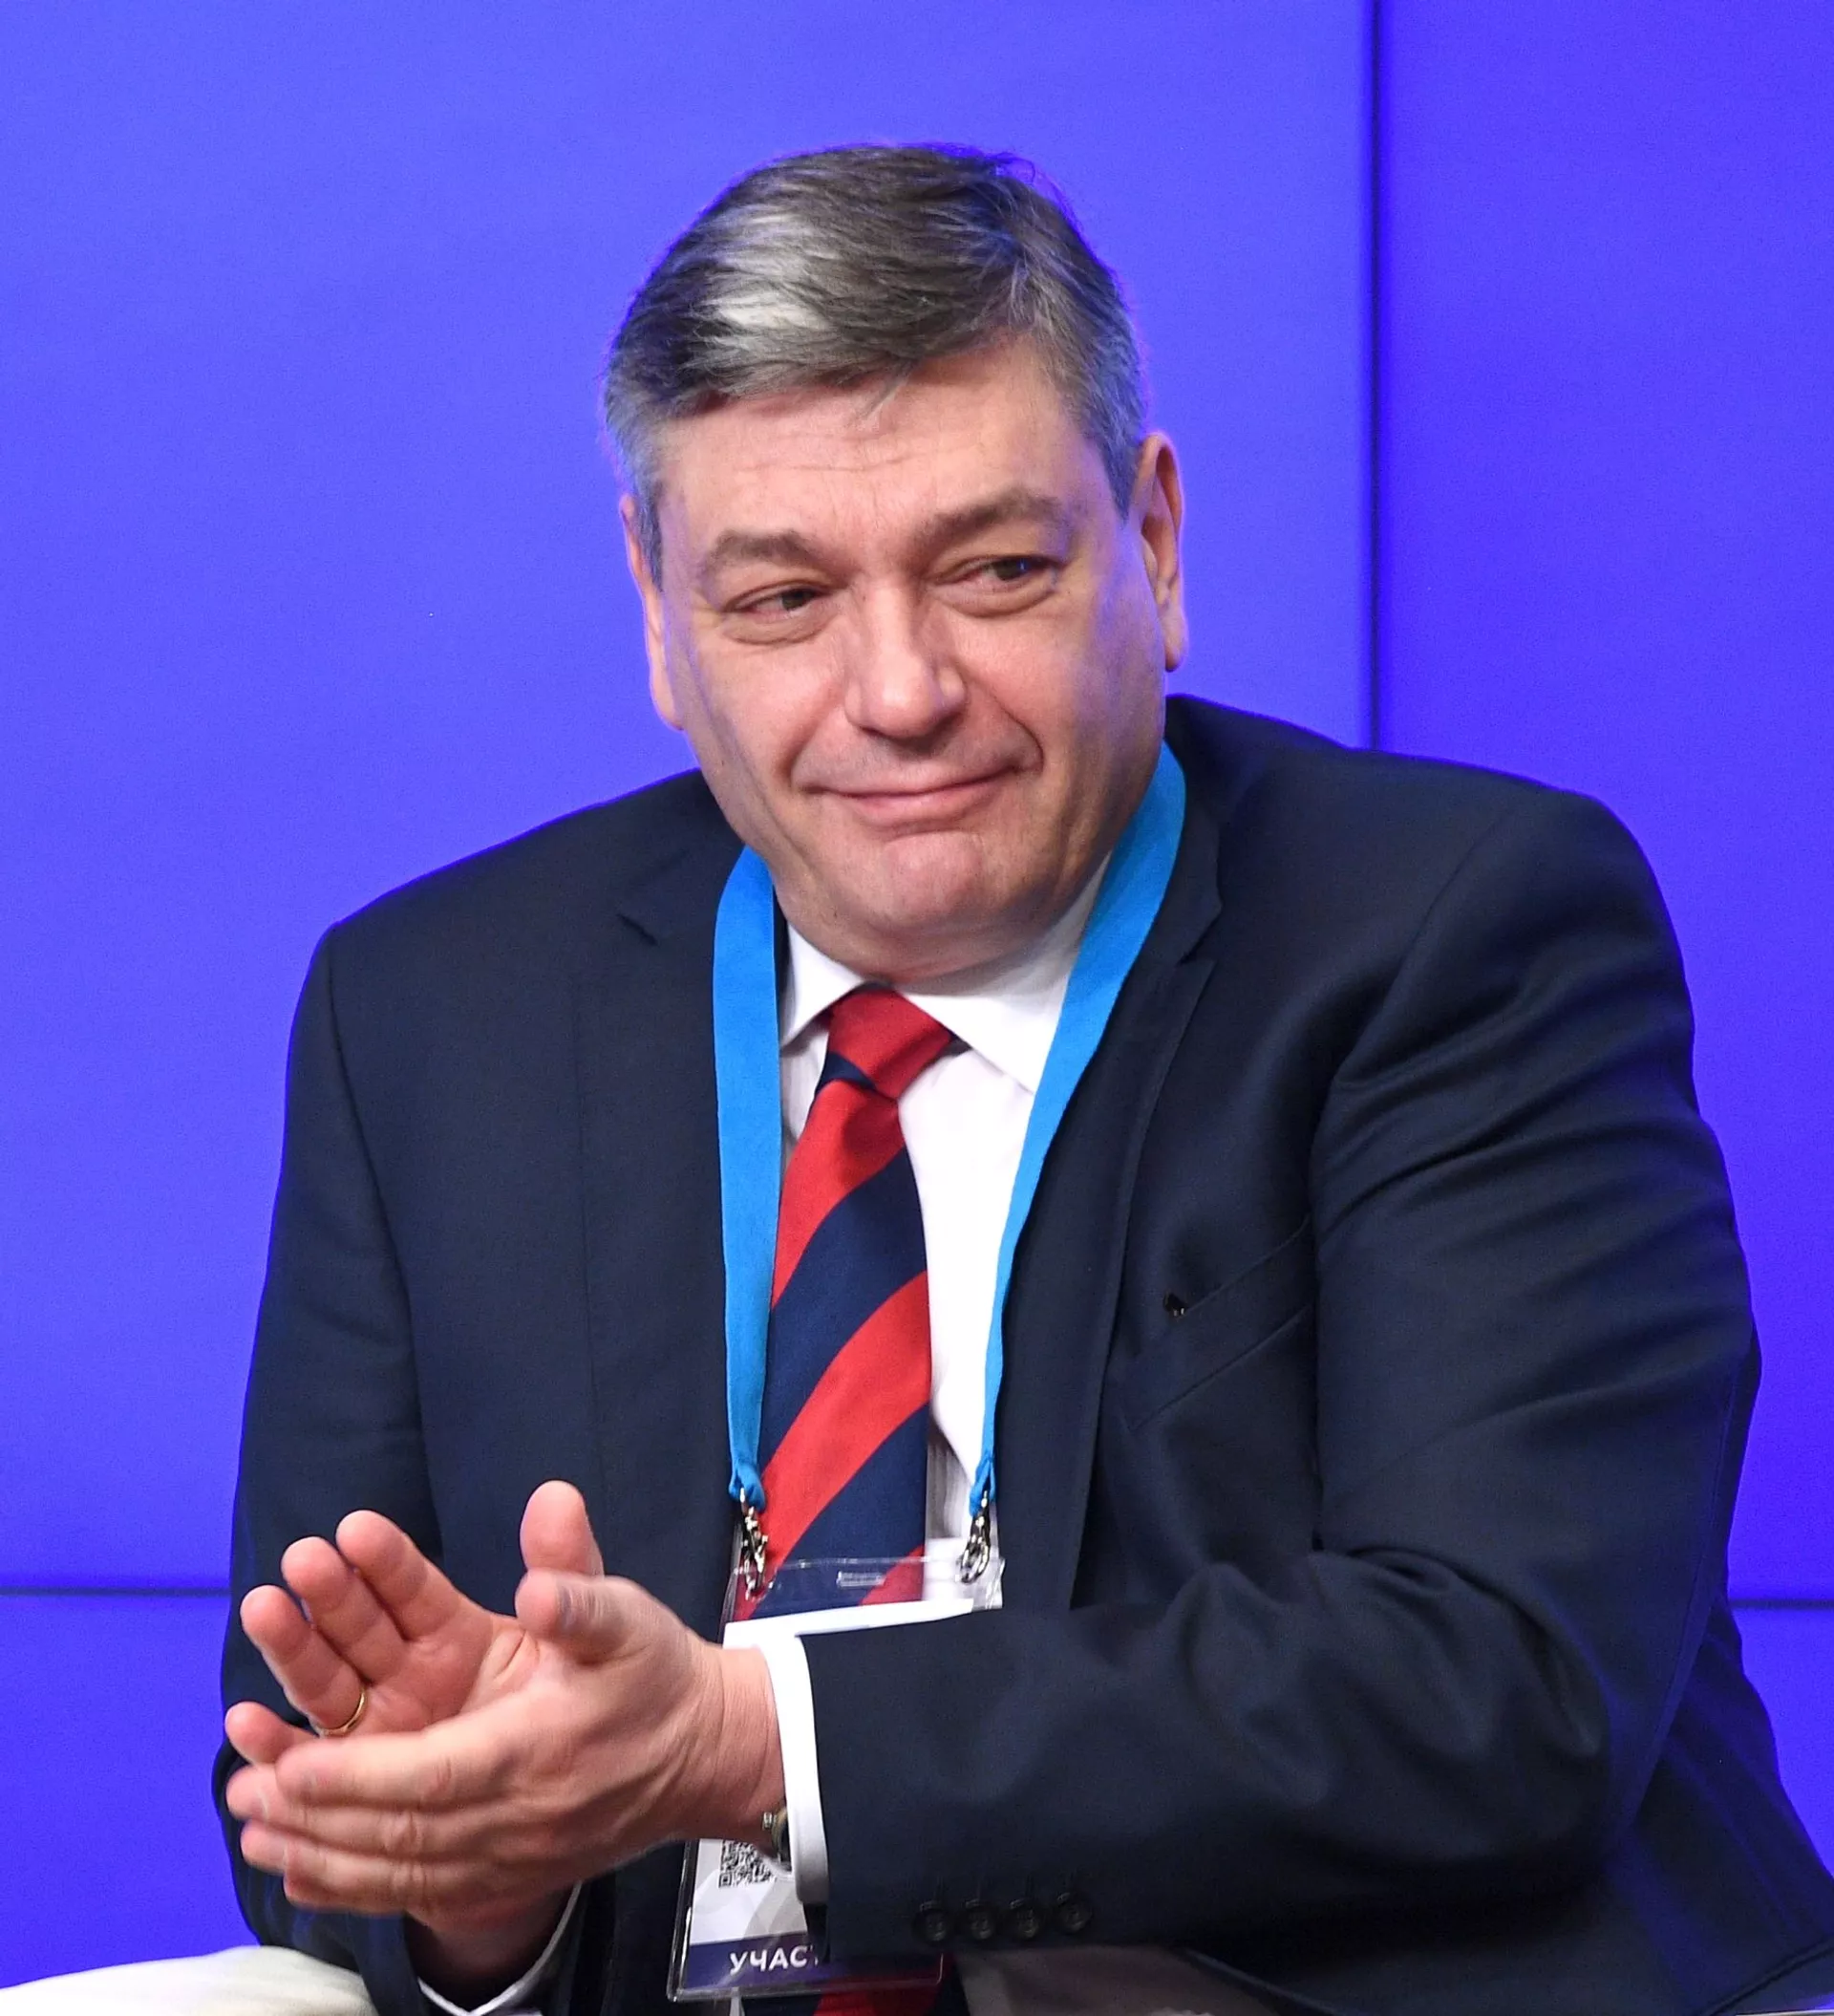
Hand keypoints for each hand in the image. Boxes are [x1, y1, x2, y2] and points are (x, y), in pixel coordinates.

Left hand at [224, 1485, 781, 1982]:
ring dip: (318, 1851)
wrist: (703, 1756)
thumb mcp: (628, 1614)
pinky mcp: (503, 1868)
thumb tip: (544, 1535)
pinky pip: (417, 1890)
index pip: (431, 1776)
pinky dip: (353, 1887)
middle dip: (315, 1813)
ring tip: (248, 1830)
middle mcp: (512, 1812)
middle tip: (243, 1793)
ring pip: (398, 1866)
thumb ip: (578, 1581)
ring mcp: (506, 1850)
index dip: (357, 1778)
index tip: (289, 1766)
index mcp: (534, 1749)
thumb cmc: (655, 1676)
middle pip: (398, 1828)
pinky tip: (297, 1876)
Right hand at [227, 1480, 599, 1764]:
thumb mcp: (597, 1627)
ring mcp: (384, 1722)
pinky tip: (247, 1723)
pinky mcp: (369, 1774)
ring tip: (263, 1611)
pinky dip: (281, 1745)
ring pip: (328, 1683)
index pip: (413, 1587)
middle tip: (300, 1559)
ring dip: (291, 1649)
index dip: (387, 1557)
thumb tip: (559, 1496)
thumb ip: (570, 1571)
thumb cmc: (600, 1691)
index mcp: (456, 1632)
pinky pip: (321, 1757)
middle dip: (325, 1594)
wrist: (604, 1782)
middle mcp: (409, 1672)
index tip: (356, 1527)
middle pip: (357, 1627)